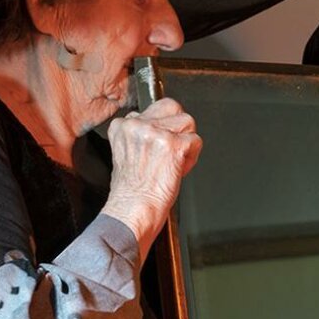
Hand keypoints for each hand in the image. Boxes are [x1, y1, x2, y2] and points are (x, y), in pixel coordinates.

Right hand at [106, 98, 201, 254]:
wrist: (133, 210)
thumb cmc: (131, 191)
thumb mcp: (126, 153)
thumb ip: (139, 135)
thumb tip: (160, 127)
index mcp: (121, 125)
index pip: (153, 109)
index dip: (162, 129)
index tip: (157, 149)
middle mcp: (137, 125)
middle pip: (172, 107)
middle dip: (178, 127)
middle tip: (171, 151)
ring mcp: (155, 133)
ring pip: (188, 122)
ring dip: (186, 143)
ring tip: (172, 162)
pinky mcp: (173, 145)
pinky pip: (196, 141)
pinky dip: (192, 158)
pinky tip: (178, 170)